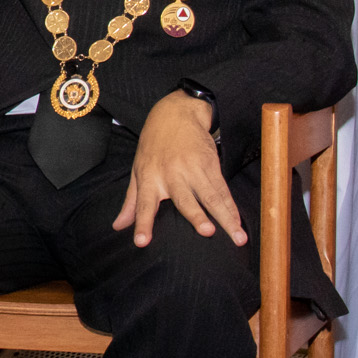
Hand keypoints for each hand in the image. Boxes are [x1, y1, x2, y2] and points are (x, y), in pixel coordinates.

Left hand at [112, 91, 244, 246]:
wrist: (175, 114)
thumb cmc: (153, 147)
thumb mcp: (137, 171)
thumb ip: (131, 202)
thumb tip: (118, 226)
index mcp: (148, 177)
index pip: (143, 204)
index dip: (142, 223)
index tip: (141, 243)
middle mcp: (171, 174)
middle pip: (185, 199)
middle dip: (196, 215)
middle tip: (207, 232)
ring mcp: (193, 169)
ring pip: (211, 196)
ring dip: (226, 217)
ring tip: (237, 237)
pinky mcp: (211, 164)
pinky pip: (223, 190)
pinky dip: (233, 208)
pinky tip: (239, 222)